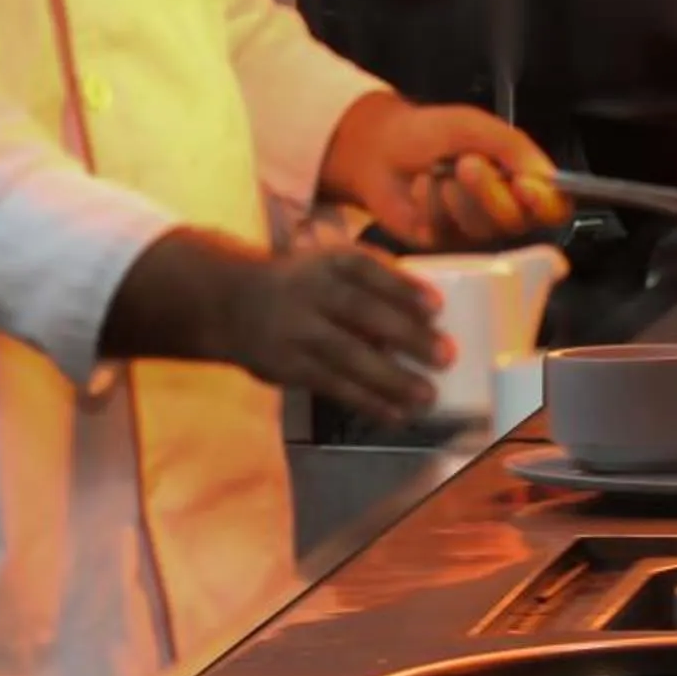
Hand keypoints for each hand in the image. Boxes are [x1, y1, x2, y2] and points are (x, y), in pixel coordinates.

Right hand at [107, 228, 446, 419]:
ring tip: (427, 396)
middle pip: (362, 313)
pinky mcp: (289, 367)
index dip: (402, 287)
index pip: (367, 269)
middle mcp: (310, 292)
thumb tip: (426, 314)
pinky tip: (395, 413)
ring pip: (348, 356)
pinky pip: (332, 386)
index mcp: (327, 262)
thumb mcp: (329, 264)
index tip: (438, 307)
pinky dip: (367, 401)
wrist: (230, 302)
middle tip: (446, 356)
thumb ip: (371, 280)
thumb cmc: (302, 282)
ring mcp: (297, 331)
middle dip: (406, 335)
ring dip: (391, 379)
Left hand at [322, 96, 570, 249]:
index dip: (545, 202)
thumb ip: (513, 147)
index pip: (553, 206)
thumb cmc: (432, 132)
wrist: (380, 145)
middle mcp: (502, 211)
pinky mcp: (441, 245)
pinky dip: (430, 204)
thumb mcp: (475, 126)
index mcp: (520, 181)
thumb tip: (546, 176)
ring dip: (458, 197)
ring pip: (481, 229)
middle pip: (517, 221)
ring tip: (435, 172)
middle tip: (466, 164)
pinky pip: (446, 233)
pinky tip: (419, 186)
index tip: (525, 185)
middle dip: (491, 192)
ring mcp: (471, 232)